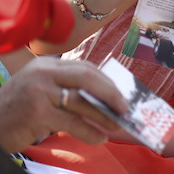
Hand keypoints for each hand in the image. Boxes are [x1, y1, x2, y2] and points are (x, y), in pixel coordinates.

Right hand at [0, 58, 127, 152]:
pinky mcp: (37, 113)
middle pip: (87, 78)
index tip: (120, 94)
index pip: (85, 68)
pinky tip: (99, 138)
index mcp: (47, 64)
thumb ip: (67, 86)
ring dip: (104, 116)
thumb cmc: (20, 108)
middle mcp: (43, 73)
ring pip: (82, 103)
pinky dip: (90, 131)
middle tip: (125, 107)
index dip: (106, 81)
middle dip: (111, 93)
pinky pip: (72, 123)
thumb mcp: (42, 87)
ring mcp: (39, 92)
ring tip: (117, 126)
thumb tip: (107, 96)